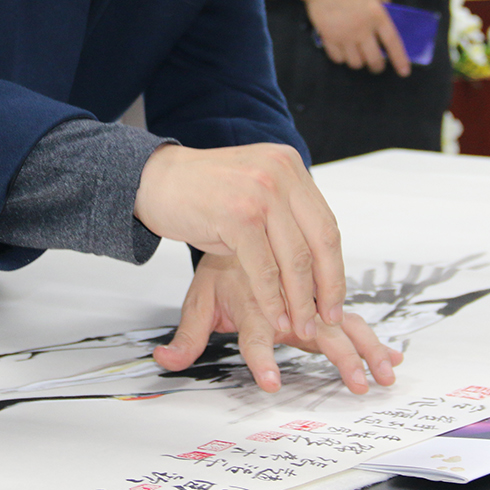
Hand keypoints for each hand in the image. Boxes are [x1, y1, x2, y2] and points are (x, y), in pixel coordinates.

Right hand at [135, 142, 343, 340]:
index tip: (335, 297)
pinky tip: (275, 317)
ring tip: (300, 325)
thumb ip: (284, 217)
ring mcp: (260, 192)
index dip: (334, 267)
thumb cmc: (201, 191)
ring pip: (294, 258)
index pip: (325, 224)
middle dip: (326, 287)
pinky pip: (264, 268)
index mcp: (289, 164)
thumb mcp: (253, 194)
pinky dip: (272, 299)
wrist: (154, 179)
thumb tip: (315, 264)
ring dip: (300, 300)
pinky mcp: (238, 215)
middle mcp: (280, 173)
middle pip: (319, 241)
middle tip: (327, 317)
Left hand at [154, 253, 403, 393]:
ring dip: (363, 342)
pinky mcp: (319, 276)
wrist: (236, 205)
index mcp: (247, 284)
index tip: (271, 384)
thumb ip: (188, 335)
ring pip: (338, 307)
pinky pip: (351, 307)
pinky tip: (390, 356)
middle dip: (336, 354)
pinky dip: (368, 329)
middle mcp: (280, 277)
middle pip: (312, 316)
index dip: (262, 355)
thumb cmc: (223, 260)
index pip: (255, 326)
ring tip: (382, 375)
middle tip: (356, 383)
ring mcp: (304, 273)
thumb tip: (164, 360)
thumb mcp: (200, 299)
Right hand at [297, 0, 411, 75]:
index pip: (392, 42)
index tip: (404, 71)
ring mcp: (344, 35)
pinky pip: (338, 58)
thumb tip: (390, 13)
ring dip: (360, 62)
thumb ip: (383, 1)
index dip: (400, 59)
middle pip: (374, 59)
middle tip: (377, 65)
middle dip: (377, 67)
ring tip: (359, 56)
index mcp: (376, 14)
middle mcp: (362, 28)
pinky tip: (344, 52)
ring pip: (356, 63)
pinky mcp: (328, 38)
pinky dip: (342, 59)